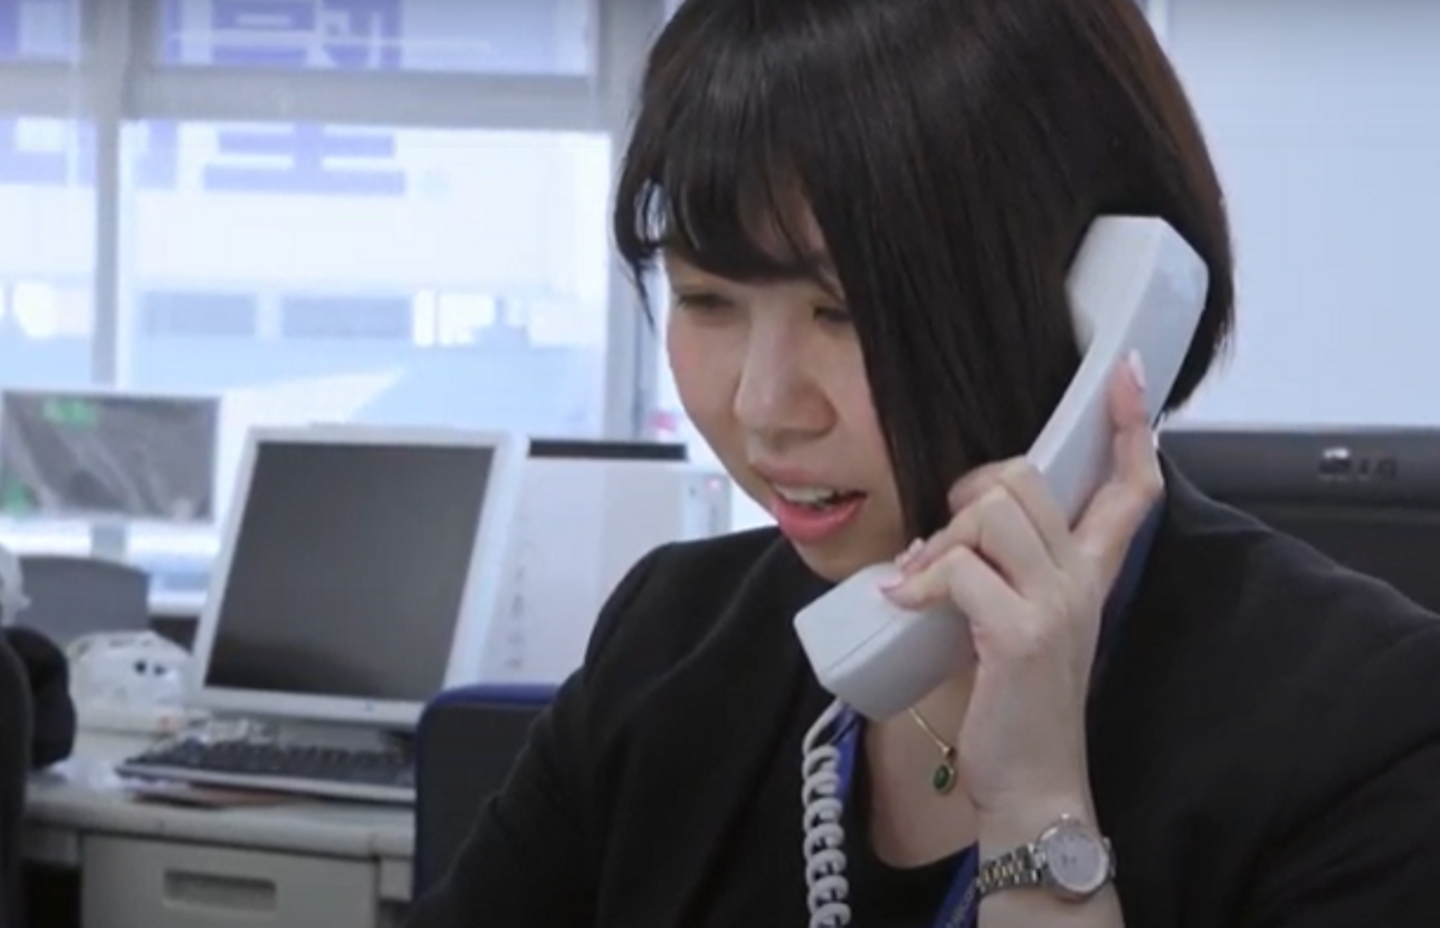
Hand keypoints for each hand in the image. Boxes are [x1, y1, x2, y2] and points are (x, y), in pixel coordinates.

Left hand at [881, 354, 1161, 817]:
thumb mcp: (1023, 622)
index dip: (1128, 427)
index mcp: (1090, 573)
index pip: (1130, 485)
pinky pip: (958, 568)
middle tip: (941, 544)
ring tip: (920, 580)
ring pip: (992, 508)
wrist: (1032, 784)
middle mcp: (1083, 579)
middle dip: (968, 491)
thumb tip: (949, 531)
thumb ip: (1007, 571)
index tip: (1124, 374)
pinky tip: (903, 602)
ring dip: (940, 538)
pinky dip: (918, 581)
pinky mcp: (1022, 632)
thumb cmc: (1017, 704)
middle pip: (1028, 476)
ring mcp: (1058, 603)